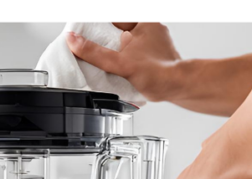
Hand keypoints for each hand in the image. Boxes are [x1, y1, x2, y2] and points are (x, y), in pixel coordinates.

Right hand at [66, 23, 182, 102]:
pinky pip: (131, 53)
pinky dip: (121, 59)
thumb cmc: (160, 73)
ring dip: (112, 49)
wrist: (178, 88)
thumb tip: (74, 41)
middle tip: (88, 45)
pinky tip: (113, 68)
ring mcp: (152, 43)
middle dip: (104, 38)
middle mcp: (150, 30)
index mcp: (144, 22)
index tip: (83, 29)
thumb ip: (95, 53)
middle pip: (118, 29)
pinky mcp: (152, 56)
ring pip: (125, 41)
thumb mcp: (121, 62)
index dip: (97, 24)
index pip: (115, 18)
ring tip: (99, 57)